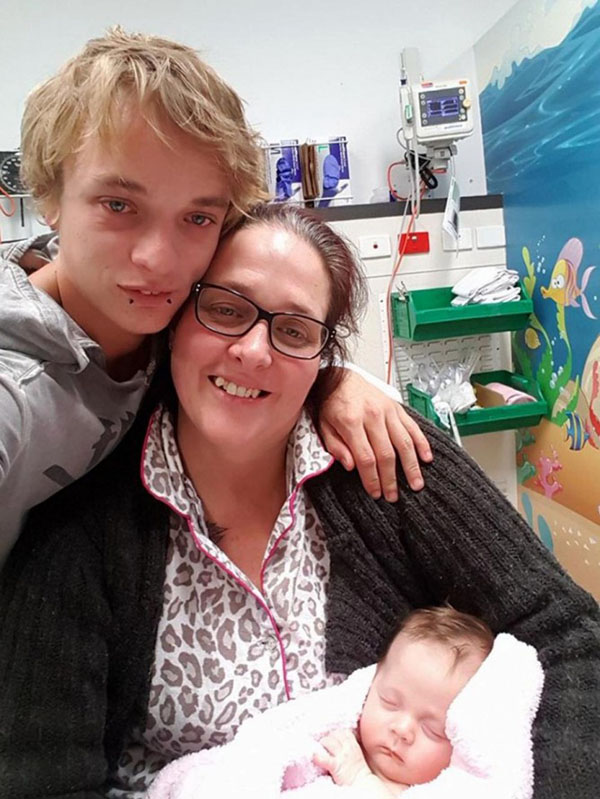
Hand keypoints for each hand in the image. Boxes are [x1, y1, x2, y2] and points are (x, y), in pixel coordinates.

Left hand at [313, 729, 371, 785]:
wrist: (362, 783)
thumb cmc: (357, 770)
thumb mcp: (355, 753)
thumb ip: (348, 745)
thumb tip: (336, 741)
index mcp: (353, 745)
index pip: (343, 732)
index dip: (335, 734)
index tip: (332, 738)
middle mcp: (348, 748)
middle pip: (334, 734)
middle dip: (328, 738)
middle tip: (324, 745)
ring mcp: (342, 757)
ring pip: (329, 742)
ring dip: (322, 745)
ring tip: (320, 750)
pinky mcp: (336, 766)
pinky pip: (325, 758)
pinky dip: (318, 757)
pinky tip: (315, 757)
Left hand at [319, 369, 432, 498]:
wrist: (340, 377)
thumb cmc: (331, 403)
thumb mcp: (323, 425)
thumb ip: (335, 446)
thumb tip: (350, 466)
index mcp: (351, 421)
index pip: (365, 458)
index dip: (372, 479)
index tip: (375, 493)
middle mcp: (372, 415)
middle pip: (386, 454)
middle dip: (391, 479)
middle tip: (394, 496)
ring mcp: (387, 411)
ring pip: (404, 442)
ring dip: (411, 466)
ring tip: (416, 484)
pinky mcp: (397, 408)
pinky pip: (413, 427)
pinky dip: (422, 443)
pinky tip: (427, 458)